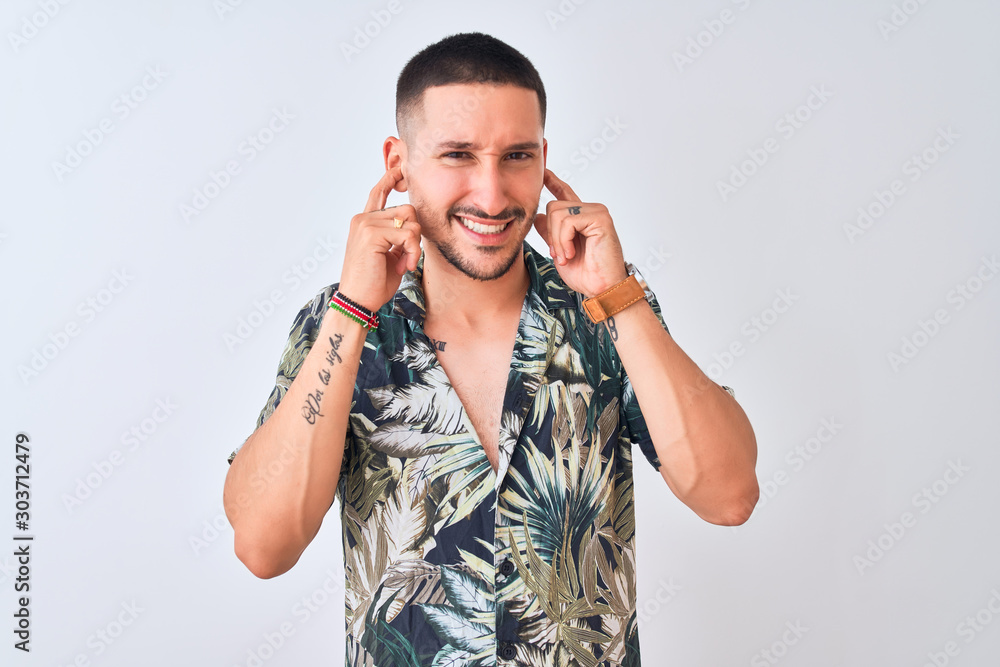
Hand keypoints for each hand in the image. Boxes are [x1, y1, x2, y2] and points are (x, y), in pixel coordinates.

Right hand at [337, 167, 421, 310]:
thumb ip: (398, 237)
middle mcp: (363, 219)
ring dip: (415, 246)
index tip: (402, 168)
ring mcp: (365, 224)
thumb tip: (414, 226)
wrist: (358, 302)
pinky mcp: (371, 234)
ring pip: (411, 221)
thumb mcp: (390, 255)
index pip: (379, 192)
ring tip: (405, 263)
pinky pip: (409, 234)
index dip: (391, 177)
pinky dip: (413, 252)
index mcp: (364, 222)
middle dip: (416, 235)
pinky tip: (404, 266)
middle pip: (408, 209)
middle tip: (409, 258)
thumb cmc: (373, 283)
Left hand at [533, 168, 627, 296]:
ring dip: (557, 240)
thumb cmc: (586, 274)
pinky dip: (564, 240)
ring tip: (568, 256)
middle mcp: (589, 211)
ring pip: (557, 213)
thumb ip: (550, 232)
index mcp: (581, 217)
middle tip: (560, 254)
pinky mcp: (600, 218)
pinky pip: (568, 221)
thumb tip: (538, 217)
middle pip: (553, 206)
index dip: (552, 181)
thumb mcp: (560, 251)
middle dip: (550, 233)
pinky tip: (572, 253)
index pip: (565, 193)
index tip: (543, 171)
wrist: (601, 289)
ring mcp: (596, 212)